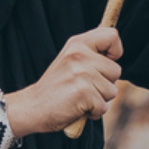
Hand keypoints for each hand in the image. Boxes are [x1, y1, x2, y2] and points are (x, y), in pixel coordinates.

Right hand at [8, 27, 123, 136]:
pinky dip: (93, 112)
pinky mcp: (83, 92)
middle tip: (84, 87)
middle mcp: (79, 55)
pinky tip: (77, 107)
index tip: (104, 62)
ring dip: (99, 100)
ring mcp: (81, 73)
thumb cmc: (56, 87)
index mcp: (77, 44)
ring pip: (112, 91)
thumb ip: (91, 55)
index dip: (115, 51)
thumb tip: (116, 55)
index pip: (112, 35)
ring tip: (80, 98)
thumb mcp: (70, 61)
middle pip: (116, 70)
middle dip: (105, 84)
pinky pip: (103, 107)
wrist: (32, 107)